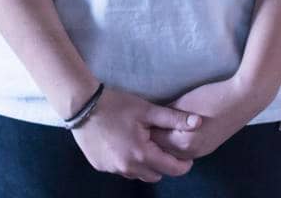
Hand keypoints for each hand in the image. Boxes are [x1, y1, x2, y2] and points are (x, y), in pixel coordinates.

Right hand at [71, 87, 202, 183]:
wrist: (82, 105)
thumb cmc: (117, 105)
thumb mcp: (146, 109)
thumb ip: (173, 119)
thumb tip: (199, 122)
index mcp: (142, 155)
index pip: (172, 170)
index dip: (183, 164)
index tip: (187, 157)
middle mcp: (128, 169)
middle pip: (155, 175)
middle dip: (163, 164)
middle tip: (162, 145)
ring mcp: (113, 170)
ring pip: (138, 174)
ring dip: (145, 164)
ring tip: (144, 143)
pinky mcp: (100, 167)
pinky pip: (122, 170)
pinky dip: (128, 161)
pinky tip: (124, 143)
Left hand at [149, 77, 261, 159]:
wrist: (243, 98)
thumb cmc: (212, 96)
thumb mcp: (183, 102)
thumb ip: (167, 114)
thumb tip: (153, 118)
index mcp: (182, 141)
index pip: (154, 140)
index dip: (146, 128)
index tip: (139, 119)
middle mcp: (191, 151)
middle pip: (163, 149)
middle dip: (154, 137)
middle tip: (146, 122)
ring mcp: (201, 151)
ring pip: (175, 152)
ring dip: (166, 141)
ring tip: (160, 124)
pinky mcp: (209, 147)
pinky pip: (186, 149)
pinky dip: (177, 142)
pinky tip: (175, 128)